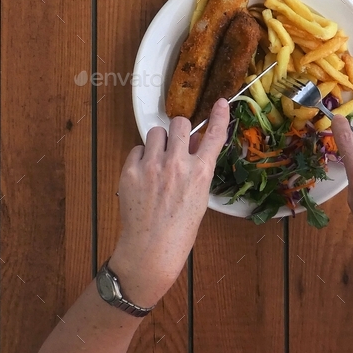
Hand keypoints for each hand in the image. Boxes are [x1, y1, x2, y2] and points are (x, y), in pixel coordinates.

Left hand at [108, 99, 228, 306]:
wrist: (150, 251)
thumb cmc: (180, 229)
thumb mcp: (200, 197)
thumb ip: (198, 168)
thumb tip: (195, 143)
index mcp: (200, 173)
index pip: (215, 136)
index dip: (220, 116)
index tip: (222, 102)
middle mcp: (177, 164)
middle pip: (180, 123)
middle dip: (179, 132)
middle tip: (177, 145)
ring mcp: (152, 166)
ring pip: (157, 132)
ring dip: (159, 142)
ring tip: (158, 160)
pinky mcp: (130, 171)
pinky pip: (137, 149)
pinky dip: (141, 157)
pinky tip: (143, 175)